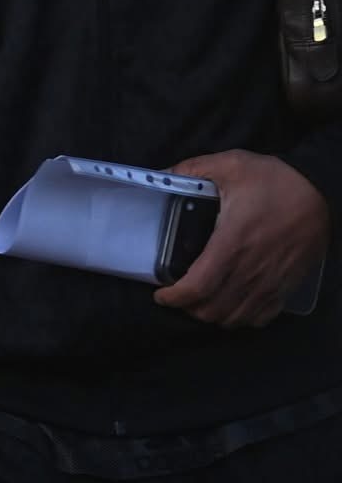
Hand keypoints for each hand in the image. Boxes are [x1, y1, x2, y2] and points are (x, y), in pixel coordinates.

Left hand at [154, 149, 330, 327]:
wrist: (322, 191)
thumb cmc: (275, 180)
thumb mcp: (230, 164)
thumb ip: (192, 168)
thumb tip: (160, 172)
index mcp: (231, 243)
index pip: (198, 286)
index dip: (175, 297)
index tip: (160, 295)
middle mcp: (251, 270)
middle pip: (214, 309)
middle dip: (188, 309)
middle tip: (177, 296)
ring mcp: (272, 282)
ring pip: (237, 317)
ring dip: (213, 316)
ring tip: (200, 303)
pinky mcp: (288, 285)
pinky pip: (262, 316)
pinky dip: (242, 318)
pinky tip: (232, 306)